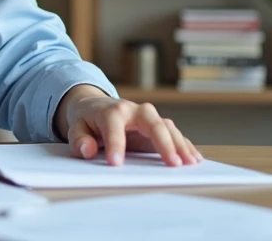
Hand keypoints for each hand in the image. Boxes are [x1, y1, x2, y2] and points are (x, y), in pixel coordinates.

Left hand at [60, 86, 200, 166]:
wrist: (95, 107)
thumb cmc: (87, 121)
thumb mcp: (76, 128)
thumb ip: (79, 139)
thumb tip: (87, 150)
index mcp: (111, 111)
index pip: (113, 126)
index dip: (114, 144)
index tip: (115, 164)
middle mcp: (134, 110)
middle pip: (152, 122)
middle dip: (163, 143)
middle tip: (172, 164)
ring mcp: (148, 117)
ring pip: (167, 127)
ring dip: (180, 145)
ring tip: (190, 164)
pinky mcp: (157, 125)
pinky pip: (174, 134)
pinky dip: (184, 145)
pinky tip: (195, 158)